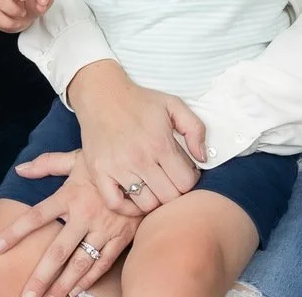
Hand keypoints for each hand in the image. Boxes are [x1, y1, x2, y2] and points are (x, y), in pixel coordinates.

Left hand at [0, 150, 140, 296]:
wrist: (146, 168)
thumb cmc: (106, 163)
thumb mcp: (76, 158)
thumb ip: (47, 164)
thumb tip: (20, 168)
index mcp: (69, 195)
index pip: (36, 216)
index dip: (15, 232)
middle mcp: (84, 215)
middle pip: (58, 251)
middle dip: (41, 276)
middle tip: (25, 294)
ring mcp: (104, 229)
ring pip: (80, 264)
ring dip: (63, 285)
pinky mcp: (121, 238)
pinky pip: (102, 264)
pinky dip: (89, 280)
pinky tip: (75, 292)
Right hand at [69, 61, 204, 214]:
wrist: (101, 94)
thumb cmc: (138, 101)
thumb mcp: (173, 104)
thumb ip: (195, 129)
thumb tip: (203, 158)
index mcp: (160, 143)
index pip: (186, 183)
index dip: (190, 180)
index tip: (184, 173)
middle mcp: (139, 158)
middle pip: (169, 197)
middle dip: (174, 191)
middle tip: (169, 180)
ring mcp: (117, 167)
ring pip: (146, 204)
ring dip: (154, 199)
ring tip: (153, 186)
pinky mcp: (99, 172)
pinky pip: (116, 204)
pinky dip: (127, 208)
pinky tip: (134, 197)